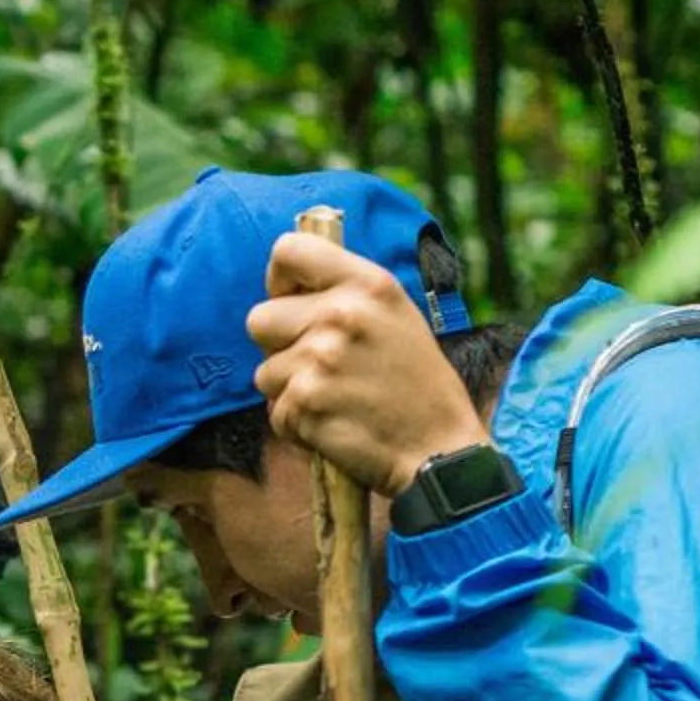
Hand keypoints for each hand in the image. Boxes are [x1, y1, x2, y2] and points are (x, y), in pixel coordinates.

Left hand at [247, 232, 493, 497]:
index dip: (280, 280)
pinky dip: (298, 425)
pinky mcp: (306, 403)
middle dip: (280, 346)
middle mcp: (342, 315)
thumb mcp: (397, 317)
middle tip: (322, 365)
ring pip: (265, 372)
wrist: (440, 450)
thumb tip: (290, 283)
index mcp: (368, 284)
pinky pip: (275, 411)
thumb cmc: (417, 384)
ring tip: (338, 399)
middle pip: (259, 319)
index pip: (288, 250)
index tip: (293, 301)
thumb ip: (347, 293)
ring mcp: (320, 360)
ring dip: (291, 391)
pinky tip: (336, 424)